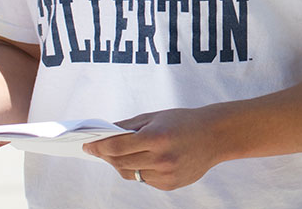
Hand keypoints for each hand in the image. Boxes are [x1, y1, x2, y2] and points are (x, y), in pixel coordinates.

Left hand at [82, 107, 223, 190]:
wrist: (213, 136)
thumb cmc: (183, 121)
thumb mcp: (154, 117)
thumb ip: (128, 126)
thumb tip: (104, 133)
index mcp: (156, 138)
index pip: (117, 147)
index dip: (98, 147)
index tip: (87, 146)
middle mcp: (161, 159)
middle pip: (120, 163)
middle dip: (105, 156)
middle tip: (97, 149)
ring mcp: (167, 175)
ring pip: (130, 174)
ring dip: (119, 164)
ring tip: (115, 154)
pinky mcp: (171, 185)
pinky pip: (145, 180)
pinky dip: (137, 170)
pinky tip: (138, 160)